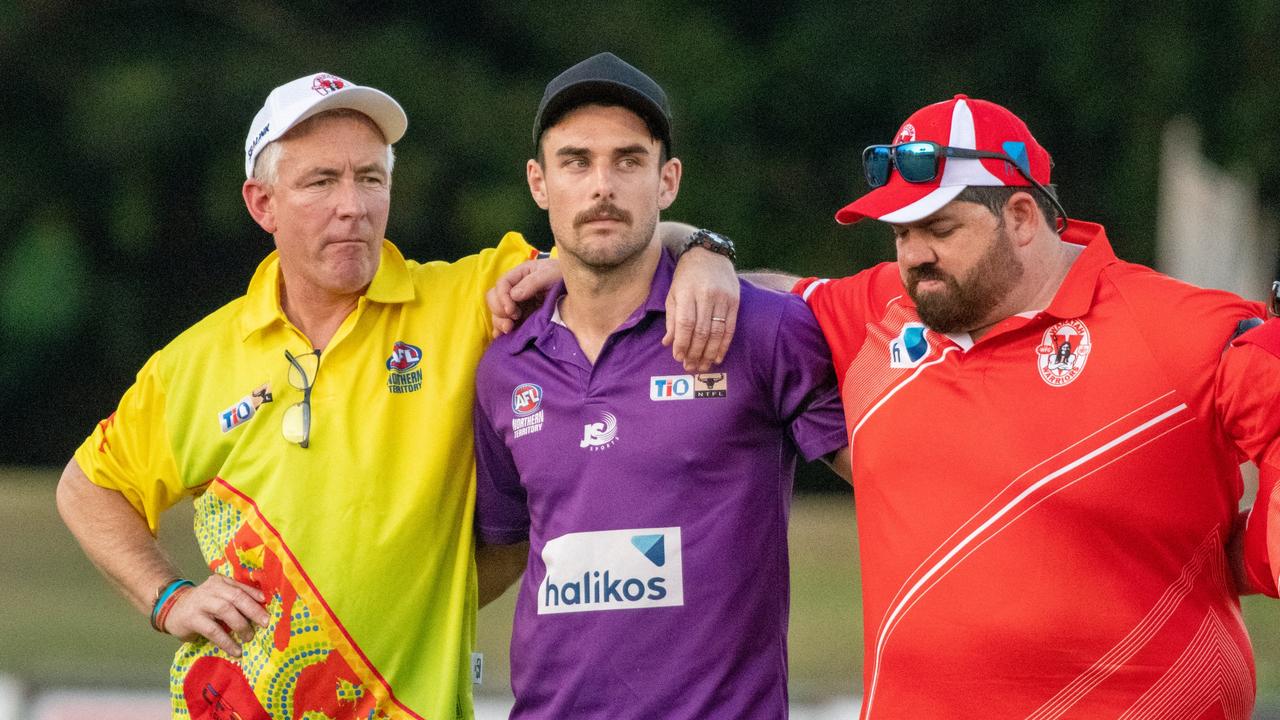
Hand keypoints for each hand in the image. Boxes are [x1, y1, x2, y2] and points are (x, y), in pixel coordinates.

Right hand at [162, 574, 269, 656]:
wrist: (171, 608)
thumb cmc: (202, 604)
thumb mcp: (218, 596)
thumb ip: (235, 599)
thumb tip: (261, 610)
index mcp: (221, 582)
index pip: (242, 588)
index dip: (257, 597)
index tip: (270, 608)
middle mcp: (212, 589)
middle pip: (237, 597)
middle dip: (254, 611)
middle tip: (265, 624)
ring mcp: (201, 603)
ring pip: (225, 611)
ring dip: (241, 626)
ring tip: (249, 638)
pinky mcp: (192, 619)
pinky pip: (213, 630)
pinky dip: (226, 641)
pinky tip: (235, 650)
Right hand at [487, 257, 561, 336]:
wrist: (581, 292)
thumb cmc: (566, 278)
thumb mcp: (551, 275)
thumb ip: (533, 283)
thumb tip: (513, 295)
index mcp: (521, 274)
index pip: (502, 284)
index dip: (502, 297)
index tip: (511, 310)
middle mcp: (517, 289)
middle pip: (495, 298)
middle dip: (500, 310)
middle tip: (512, 321)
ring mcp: (519, 304)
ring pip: (498, 312)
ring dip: (499, 322)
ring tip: (509, 329)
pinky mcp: (523, 318)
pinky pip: (506, 323)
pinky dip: (501, 330)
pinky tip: (502, 336)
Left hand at [663, 248, 738, 371]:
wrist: (709, 254)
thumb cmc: (686, 276)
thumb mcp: (673, 293)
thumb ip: (671, 319)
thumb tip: (668, 343)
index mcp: (687, 292)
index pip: (685, 323)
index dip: (682, 343)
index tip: (678, 357)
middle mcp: (706, 295)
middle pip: (702, 331)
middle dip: (695, 352)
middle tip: (689, 366)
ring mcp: (723, 299)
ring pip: (717, 332)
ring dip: (709, 353)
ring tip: (702, 366)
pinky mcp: (735, 302)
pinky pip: (730, 328)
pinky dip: (724, 345)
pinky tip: (717, 357)